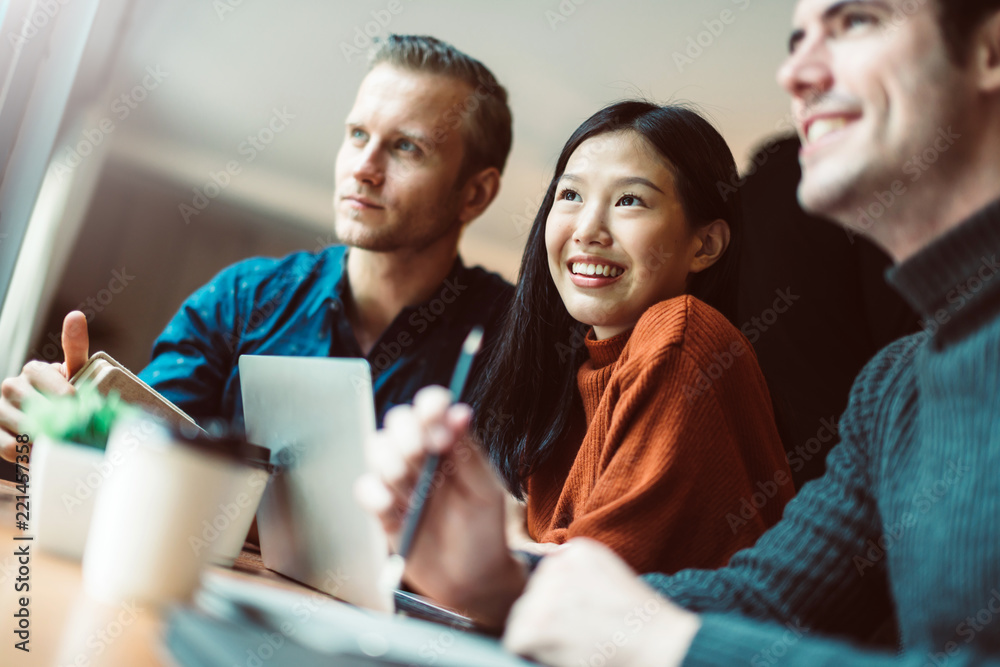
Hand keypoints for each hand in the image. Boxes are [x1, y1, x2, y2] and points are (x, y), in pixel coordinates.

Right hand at [0, 311, 89, 460]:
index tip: (84, 412)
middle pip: (37, 413)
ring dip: (43, 446)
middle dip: (60, 428)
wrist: (45, 417)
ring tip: (61, 450)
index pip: (55, 387)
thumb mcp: (74, 372)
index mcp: (33, 370)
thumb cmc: (63, 393)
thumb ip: (75, 348)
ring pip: (21, 434)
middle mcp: (11, 387)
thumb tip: (75, 315)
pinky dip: (25, 459)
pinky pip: (7, 449)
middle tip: (78, 439)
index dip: (71, 403)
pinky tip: (40, 459)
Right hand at [355, 386, 526, 628]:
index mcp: (450, 445)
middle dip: (407, 435)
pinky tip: (395, 508)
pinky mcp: (383, 511)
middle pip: (397, 422)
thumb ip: (469, 454)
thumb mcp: (485, 492)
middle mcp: (422, 457)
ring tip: (413, 488)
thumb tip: (460, 412)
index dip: (429, 408)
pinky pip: (365, 489)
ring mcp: (400, 483)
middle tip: (424, 455)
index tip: (438, 427)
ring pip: (377, 449)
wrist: (472, 582)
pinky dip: (375, 493)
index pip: (431, 408)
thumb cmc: (484, 532)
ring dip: (392, 463)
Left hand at [504, 539, 700, 666]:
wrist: (656, 643)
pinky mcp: (538, 625)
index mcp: (576, 551)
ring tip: (575, 642)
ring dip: (540, 635)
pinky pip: (516, 641)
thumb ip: (577, 568)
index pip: (546, 577)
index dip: (560, 603)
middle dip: (547, 618)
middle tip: (581, 633)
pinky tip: (564, 652)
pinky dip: (534, 652)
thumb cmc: (638, 619)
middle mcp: (557, 565)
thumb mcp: (610, 573)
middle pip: (531, 597)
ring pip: (522, 618)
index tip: (585, 615)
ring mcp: (546, 594)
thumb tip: (542, 579)